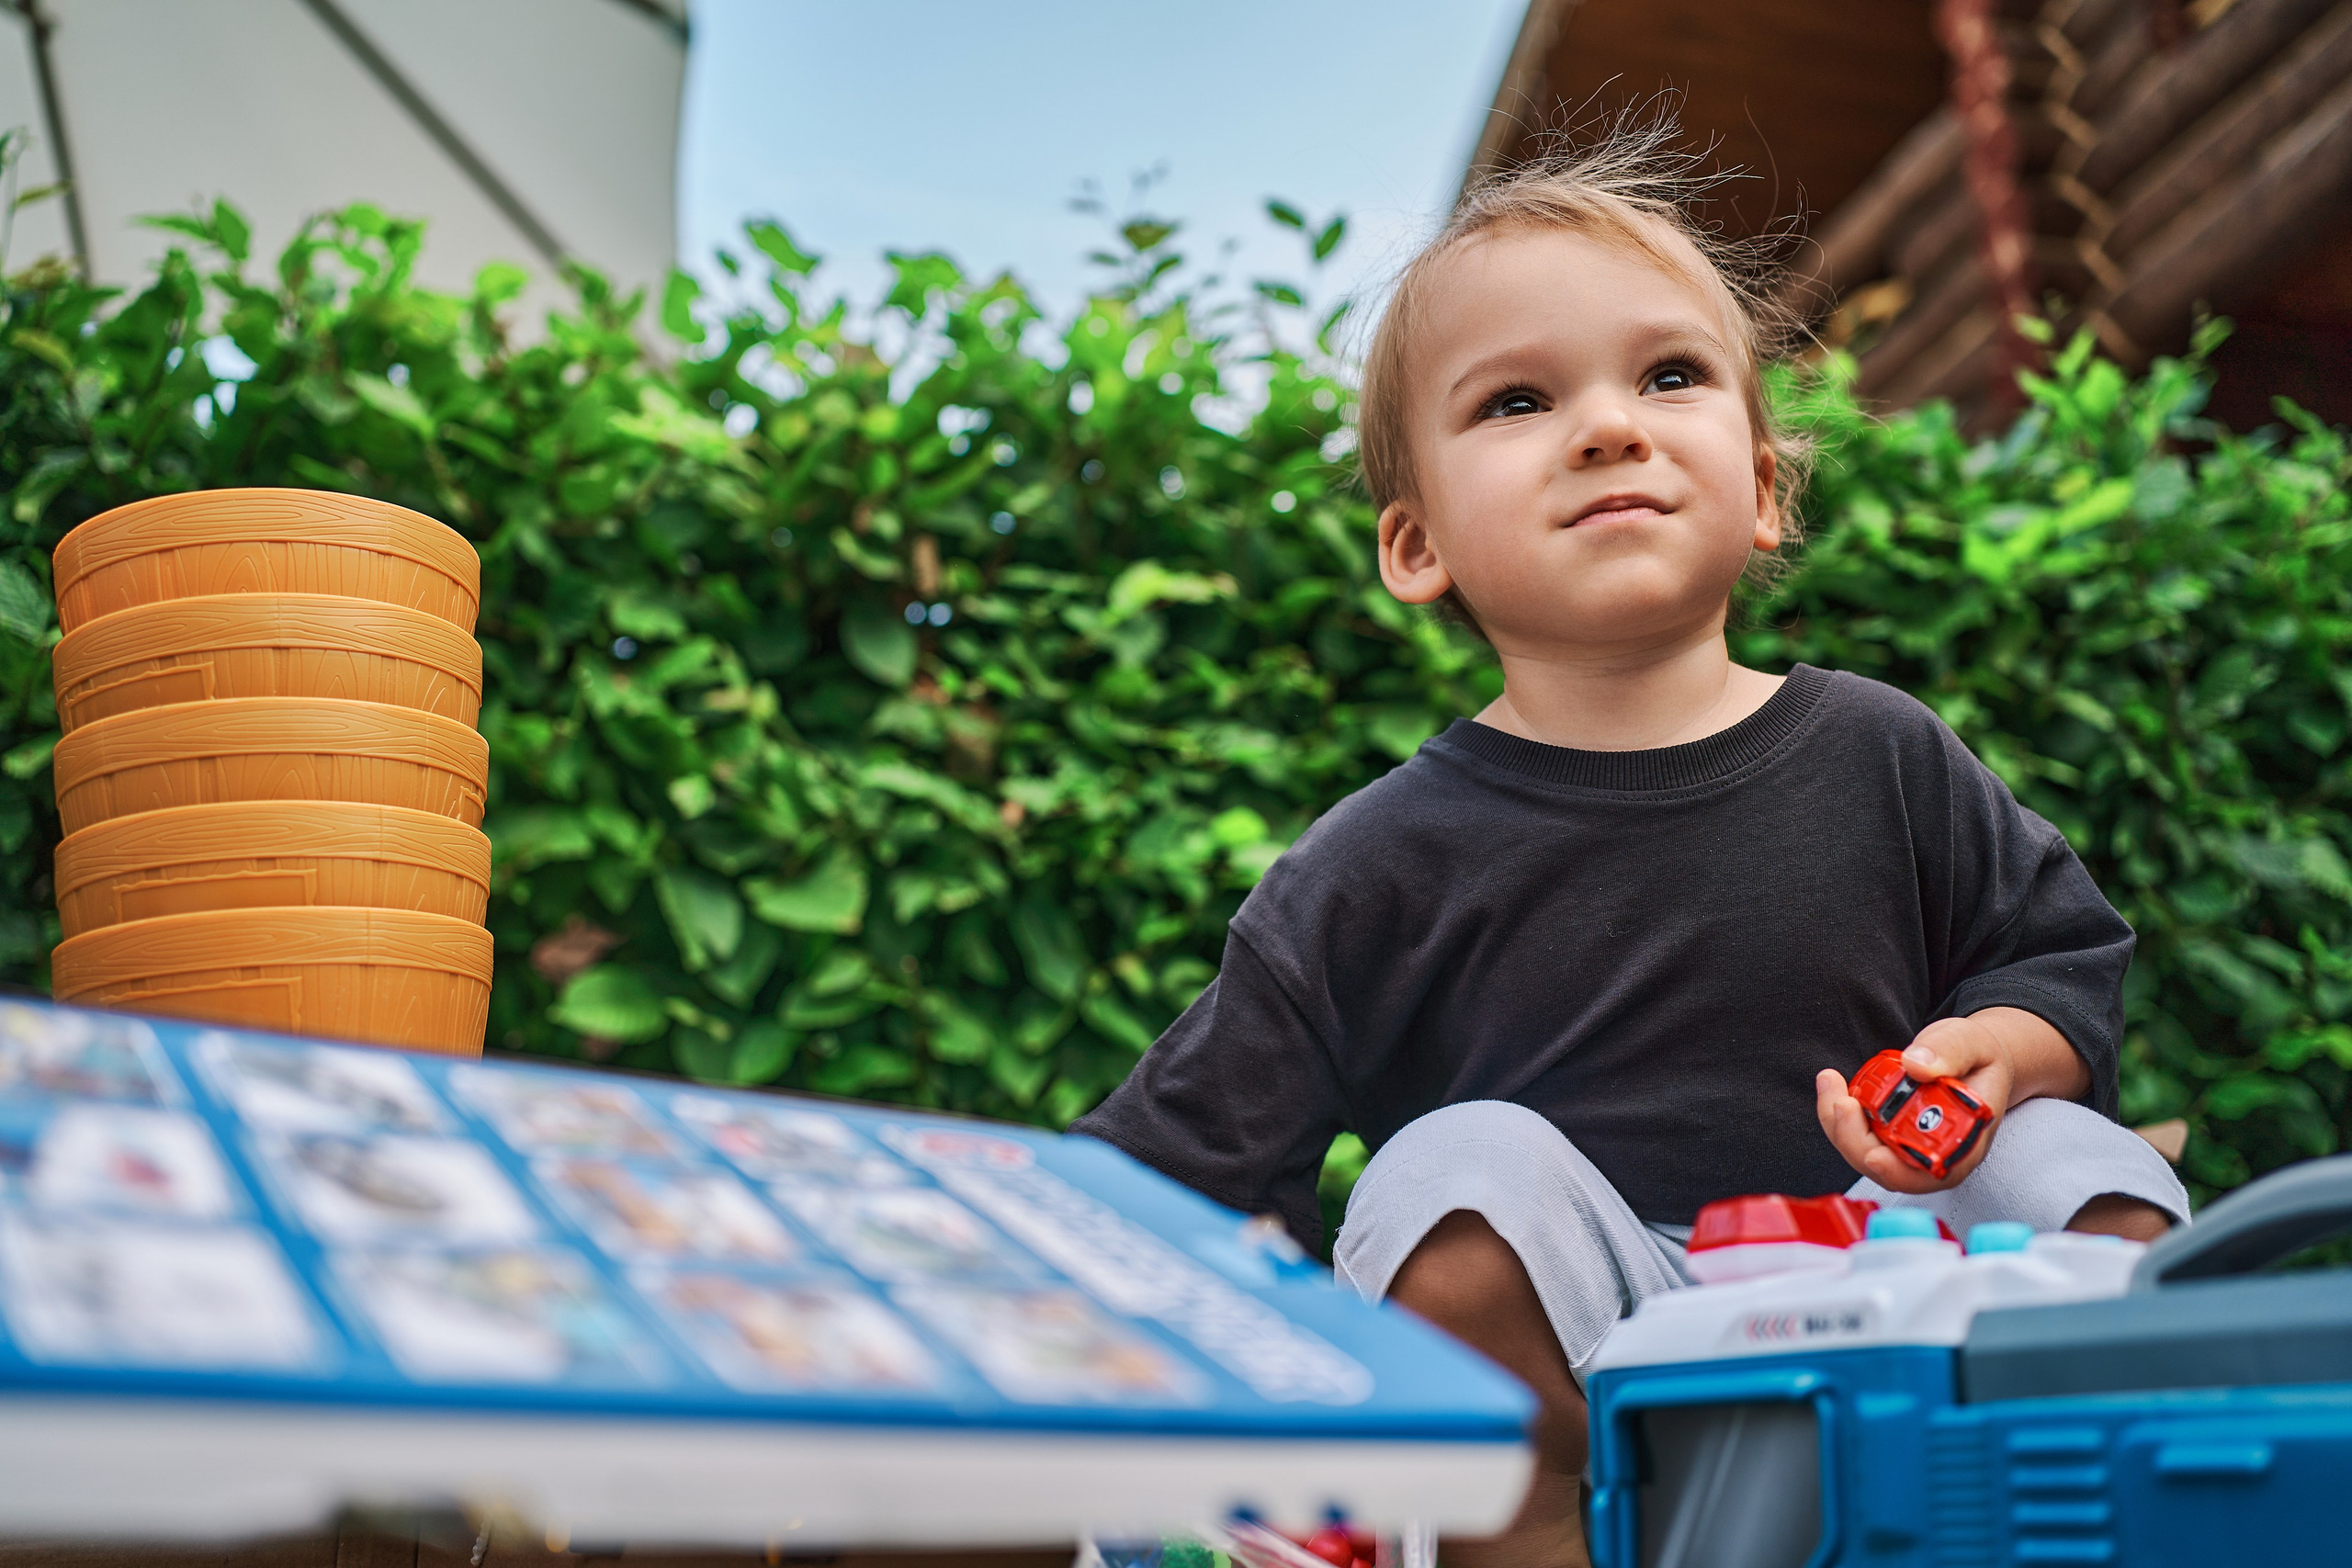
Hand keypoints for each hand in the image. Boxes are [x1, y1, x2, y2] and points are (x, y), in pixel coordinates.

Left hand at [1814, 1008, 2088, 1194]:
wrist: (1972, 1059)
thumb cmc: (1976, 1056)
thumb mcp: (1970, 1042)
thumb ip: (1950, 1050)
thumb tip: (1917, 1065)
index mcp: (1967, 1141)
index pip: (1935, 1173)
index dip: (1903, 1171)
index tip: (1875, 1156)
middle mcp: (1937, 1154)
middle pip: (1890, 1170)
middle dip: (1857, 1142)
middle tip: (1841, 1102)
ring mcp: (1909, 1148)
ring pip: (1865, 1155)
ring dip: (1839, 1125)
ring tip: (1830, 1083)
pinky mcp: (1888, 1136)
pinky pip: (1857, 1137)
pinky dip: (1838, 1116)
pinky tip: (1832, 1084)